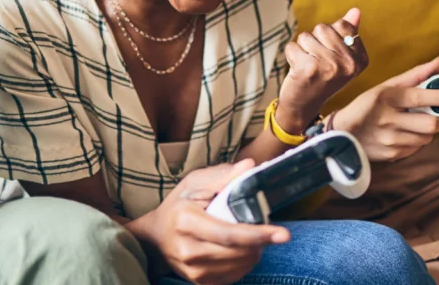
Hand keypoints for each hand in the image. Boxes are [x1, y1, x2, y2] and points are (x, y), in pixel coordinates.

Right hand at [136, 160, 288, 284]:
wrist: (155, 234)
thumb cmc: (178, 205)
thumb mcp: (194, 183)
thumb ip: (223, 176)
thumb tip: (250, 166)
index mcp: (186, 221)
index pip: (229, 234)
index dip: (258, 235)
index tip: (283, 234)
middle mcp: (188, 249)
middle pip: (238, 252)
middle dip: (260, 242)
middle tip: (268, 230)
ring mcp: (192, 269)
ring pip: (239, 266)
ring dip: (254, 253)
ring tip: (252, 239)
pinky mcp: (198, 281)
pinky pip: (233, 276)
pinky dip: (244, 263)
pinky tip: (241, 251)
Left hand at [276, 8, 368, 133]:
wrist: (304, 106)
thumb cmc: (322, 76)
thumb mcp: (339, 56)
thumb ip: (348, 33)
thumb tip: (356, 10)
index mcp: (360, 59)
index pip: (342, 25)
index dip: (328, 36)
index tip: (330, 56)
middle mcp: (348, 63)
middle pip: (323, 28)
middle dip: (314, 41)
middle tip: (316, 62)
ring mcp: (330, 66)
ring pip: (306, 36)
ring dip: (302, 49)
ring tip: (307, 66)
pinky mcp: (309, 69)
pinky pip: (292, 46)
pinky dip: (291, 55)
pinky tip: (297, 71)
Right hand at [332, 58, 438, 161]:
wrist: (342, 134)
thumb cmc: (367, 106)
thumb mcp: (386, 87)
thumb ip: (415, 75)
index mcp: (387, 98)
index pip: (420, 97)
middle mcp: (388, 120)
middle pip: (431, 124)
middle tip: (437, 114)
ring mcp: (390, 140)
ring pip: (427, 138)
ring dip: (428, 131)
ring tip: (415, 124)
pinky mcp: (392, 155)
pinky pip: (416, 148)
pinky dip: (416, 141)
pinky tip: (404, 134)